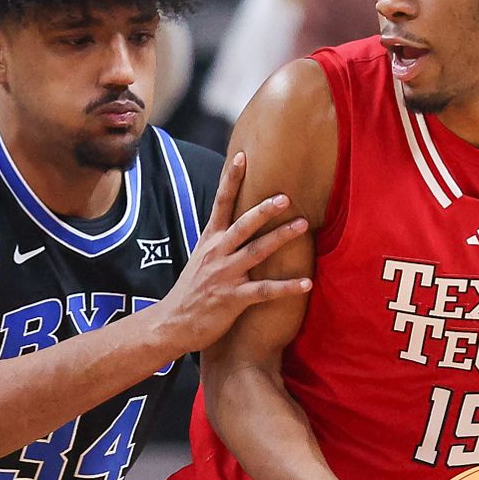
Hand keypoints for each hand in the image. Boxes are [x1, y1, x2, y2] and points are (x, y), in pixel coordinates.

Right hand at [157, 152, 310, 350]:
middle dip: (264, 209)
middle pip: (243, 224)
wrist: (171, 324)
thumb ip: (220, 239)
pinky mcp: (233, 299)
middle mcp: (217, 253)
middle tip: (286, 196)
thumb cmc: (191, 291)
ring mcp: (225, 275)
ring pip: (257, 252)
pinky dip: (287, 287)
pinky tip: (307, 283)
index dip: (231, 179)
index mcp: (210, 240)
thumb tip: (237, 219)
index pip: (221, 203)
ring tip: (304, 225)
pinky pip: (265, 291)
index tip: (242, 156)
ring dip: (281, 237)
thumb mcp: (201, 258)